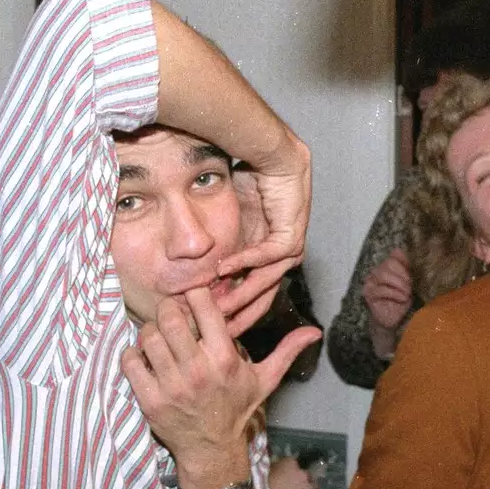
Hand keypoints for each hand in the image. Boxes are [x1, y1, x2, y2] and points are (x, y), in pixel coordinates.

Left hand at [121, 287, 320, 488]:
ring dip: (150, 332)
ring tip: (159, 338)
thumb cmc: (236, 409)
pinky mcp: (150, 400)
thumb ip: (286, 351)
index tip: (193, 300)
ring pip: (148, 337)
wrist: (212, 451)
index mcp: (224, 359)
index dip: (195, 295)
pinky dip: (133, 354)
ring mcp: (171, 386)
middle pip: (170, 318)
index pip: (203, 306)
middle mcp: (198, 370)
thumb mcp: (264, 380)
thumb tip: (315, 331)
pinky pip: (130, 361)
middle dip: (168, 310)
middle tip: (171, 316)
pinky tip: (145, 358)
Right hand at [215, 144, 311, 334]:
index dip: (233, 310)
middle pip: (262, 297)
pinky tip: (223, 269)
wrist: (272, 157)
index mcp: (267, 257)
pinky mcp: (291, 237)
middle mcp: (281, 258)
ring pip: (263, 281)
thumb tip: (198, 274)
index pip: (252, 293)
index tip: (210, 325)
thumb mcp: (228, 223)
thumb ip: (217, 249)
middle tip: (216, 331)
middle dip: (238, 315)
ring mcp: (289, 250)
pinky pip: (266, 256)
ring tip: (217, 307)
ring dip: (239, 295)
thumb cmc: (249, 183)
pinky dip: (244, 263)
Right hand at [267, 455, 319, 488]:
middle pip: (308, 476)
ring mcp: (309, 488)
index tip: (287, 479)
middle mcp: (303, 473)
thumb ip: (274, 467)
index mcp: (291, 463)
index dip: (291, 473)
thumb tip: (276, 468)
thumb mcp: (264, 472)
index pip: (295, 465)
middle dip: (302, 483)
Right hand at [363, 248, 412, 331]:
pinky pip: (381, 289)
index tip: (413, 274)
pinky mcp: (368, 294)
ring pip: (383, 274)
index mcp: (386, 266)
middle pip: (388, 263)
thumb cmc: (401, 300)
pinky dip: (395, 293)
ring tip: (407, 292)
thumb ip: (407, 269)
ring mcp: (370, 282)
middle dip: (403, 274)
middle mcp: (376, 272)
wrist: (392, 319)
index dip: (405, 264)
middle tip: (411, 285)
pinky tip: (403, 298)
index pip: (393, 256)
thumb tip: (407, 253)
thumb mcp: (409, 284)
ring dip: (399, 283)